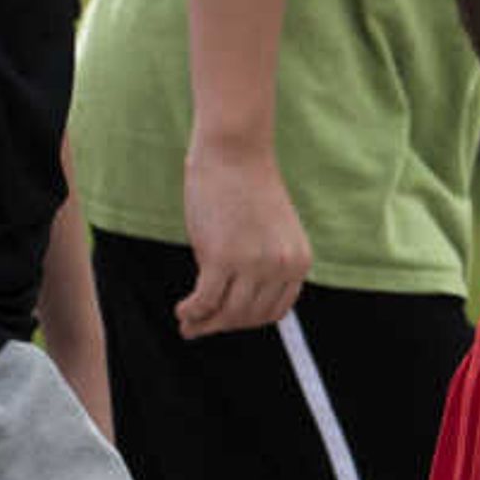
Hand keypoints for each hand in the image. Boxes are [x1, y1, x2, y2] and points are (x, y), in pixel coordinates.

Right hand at [177, 139, 310, 336]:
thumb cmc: (244, 186)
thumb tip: (227, 307)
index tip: (227, 321)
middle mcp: (280, 267)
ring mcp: (253, 264)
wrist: (233, 151)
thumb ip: (260, 266)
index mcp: (298, 261)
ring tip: (187, 323)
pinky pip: (205, 301)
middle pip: (249, 316)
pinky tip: (182, 311)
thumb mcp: (266, 232)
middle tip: (199, 328)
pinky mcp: (222, 258)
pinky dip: (192, 311)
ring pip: (227, 313)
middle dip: (222, 325)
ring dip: (205, 323)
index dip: (248, 321)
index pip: (275, 311)